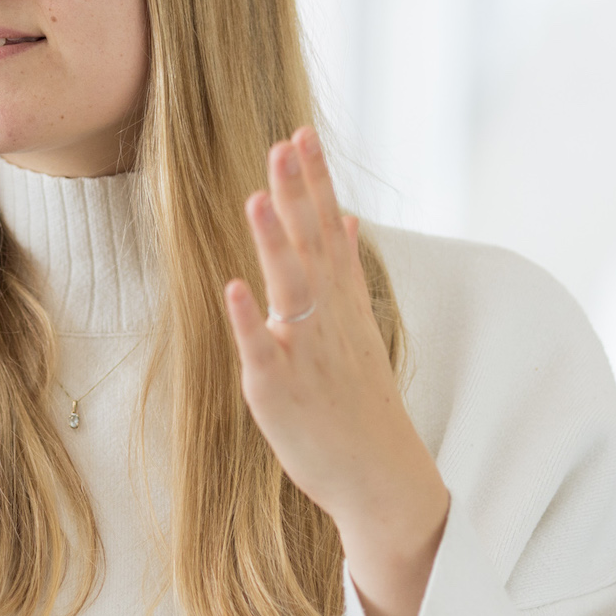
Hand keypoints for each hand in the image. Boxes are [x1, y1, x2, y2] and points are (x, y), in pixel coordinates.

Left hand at [223, 127, 449, 615]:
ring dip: (275, 244)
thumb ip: (348, 272)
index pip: (331, 231)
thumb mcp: (361, 330)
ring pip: (291, 290)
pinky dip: (250, 320)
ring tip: (257, 197)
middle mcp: (329, 322)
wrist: (381, 480)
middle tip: (286, 142)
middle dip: (299, 195)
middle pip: (314, 247)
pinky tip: (234, 286)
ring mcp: (305, 355)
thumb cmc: (361, 405)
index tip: (302, 135)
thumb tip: (349, 218)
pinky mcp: (279, 392)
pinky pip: (263, 351)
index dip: (316, 184)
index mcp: (344, 305)